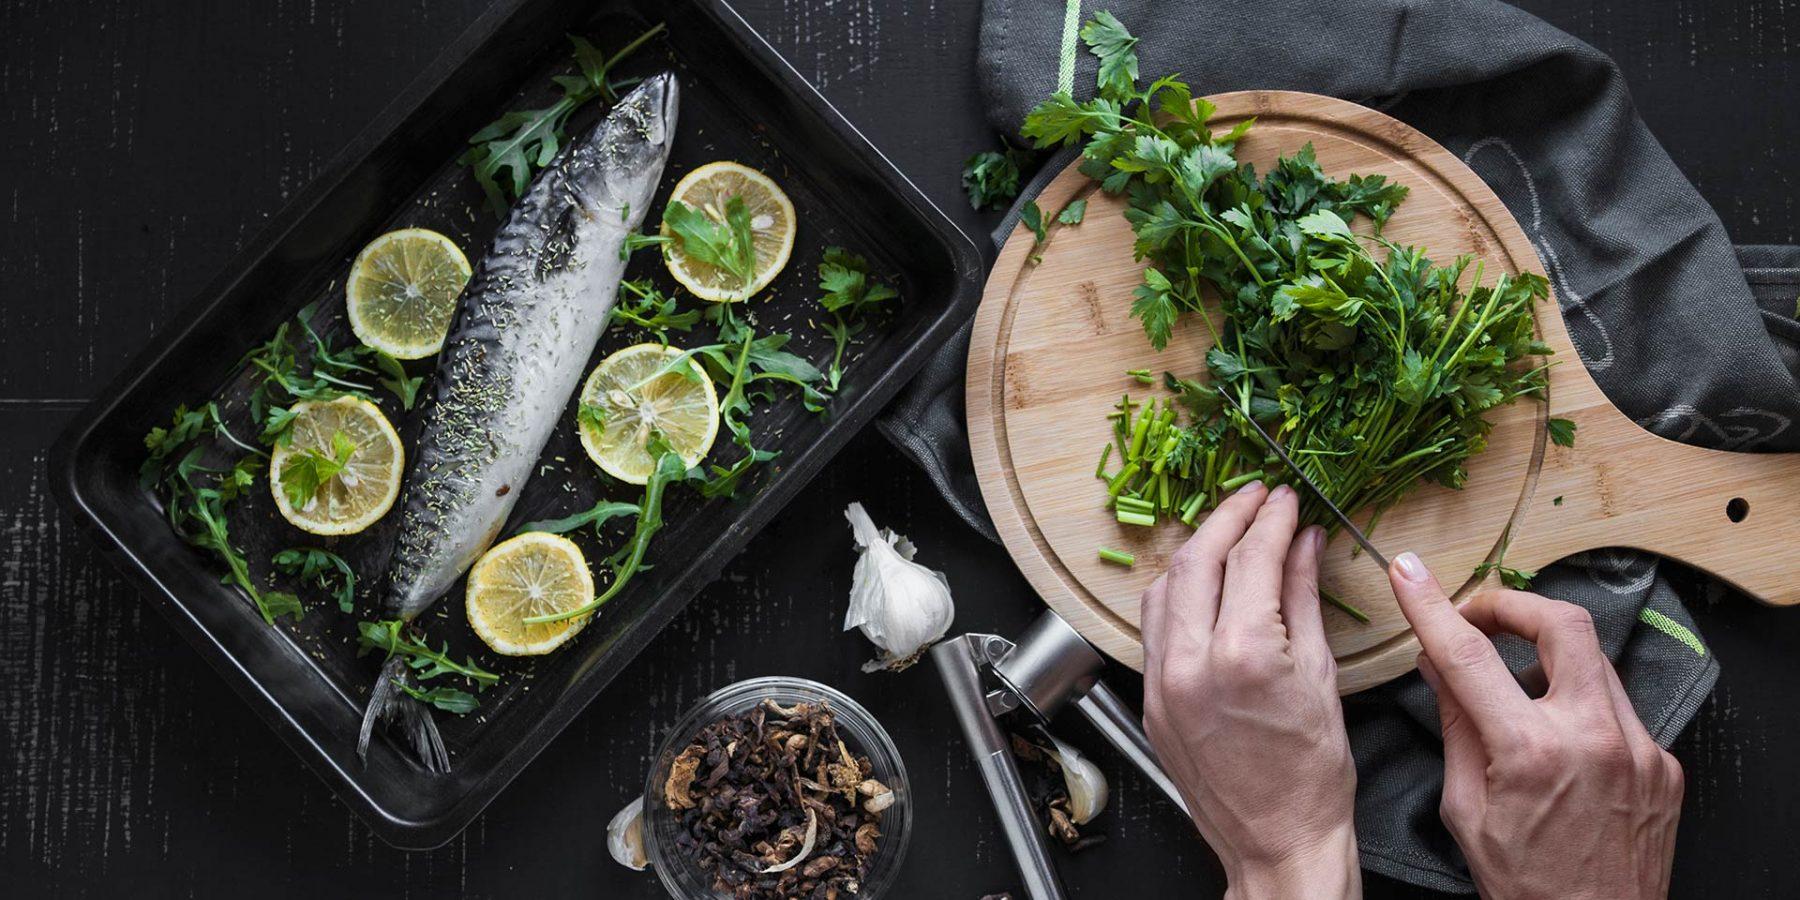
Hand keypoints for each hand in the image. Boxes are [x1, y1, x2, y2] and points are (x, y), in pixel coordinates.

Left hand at [1141, 481, 1359, 898]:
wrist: (1276, 842)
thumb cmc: (1311, 777)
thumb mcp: (1322, 676)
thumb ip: (1305, 598)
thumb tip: (1303, 543)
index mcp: (1242, 653)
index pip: (1250, 557)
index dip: (1270, 518)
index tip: (1284, 499)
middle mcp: (1190, 661)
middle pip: (1198, 560)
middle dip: (1228, 520)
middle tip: (1256, 499)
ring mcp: (1162, 682)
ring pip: (1164, 589)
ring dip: (1195, 552)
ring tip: (1228, 533)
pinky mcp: (1150, 699)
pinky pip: (1153, 628)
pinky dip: (1175, 595)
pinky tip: (1200, 585)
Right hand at [1388, 552, 1682, 899]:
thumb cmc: (1524, 886)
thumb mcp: (1465, 808)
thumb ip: (1457, 727)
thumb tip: (1439, 667)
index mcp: (1532, 753)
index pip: (1470, 656)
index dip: (1433, 607)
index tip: (1410, 573)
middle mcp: (1594, 739)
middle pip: (1562, 624)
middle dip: (1514, 605)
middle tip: (1480, 616)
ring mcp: (1639, 750)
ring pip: (1594, 661)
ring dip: (1548, 655)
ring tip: (1514, 683)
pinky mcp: (1664, 765)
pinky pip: (1616, 708)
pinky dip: (1578, 704)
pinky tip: (1556, 735)